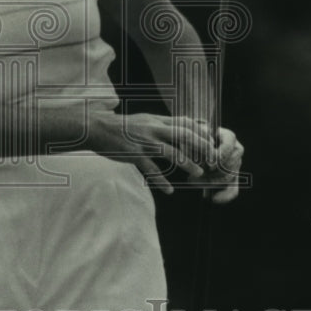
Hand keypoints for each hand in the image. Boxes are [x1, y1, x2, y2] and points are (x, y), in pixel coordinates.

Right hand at [89, 113, 216, 193]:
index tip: (211, 143)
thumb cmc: (124, 127)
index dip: (200, 132)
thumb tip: (183, 126)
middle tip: (211, 158)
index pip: (184, 123)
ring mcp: (144, 142)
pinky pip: (151, 169)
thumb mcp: (145, 120)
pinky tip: (169, 191)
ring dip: (187, 163)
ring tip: (198, 173)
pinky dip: (161, 181)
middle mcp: (153, 129)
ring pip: (170, 152)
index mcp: (157, 120)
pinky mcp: (134, 155)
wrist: (99, 128)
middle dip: (200, 146)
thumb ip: (163, 124)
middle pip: (183, 134)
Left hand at [198, 127, 244, 203]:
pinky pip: (233, 190)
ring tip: (191, 180)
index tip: (208, 164)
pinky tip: (213, 199)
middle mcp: (236, 150)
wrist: (195, 144)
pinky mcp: (233, 178)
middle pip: (228, 165)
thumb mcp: (192, 136)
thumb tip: (202, 155)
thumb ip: (195, 143)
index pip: (228, 148)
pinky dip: (224, 196)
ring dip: (209, 182)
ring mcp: (236, 164)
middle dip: (210, 172)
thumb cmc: (194, 138)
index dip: (219, 157)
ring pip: (227, 177)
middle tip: (191, 176)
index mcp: (229, 137)